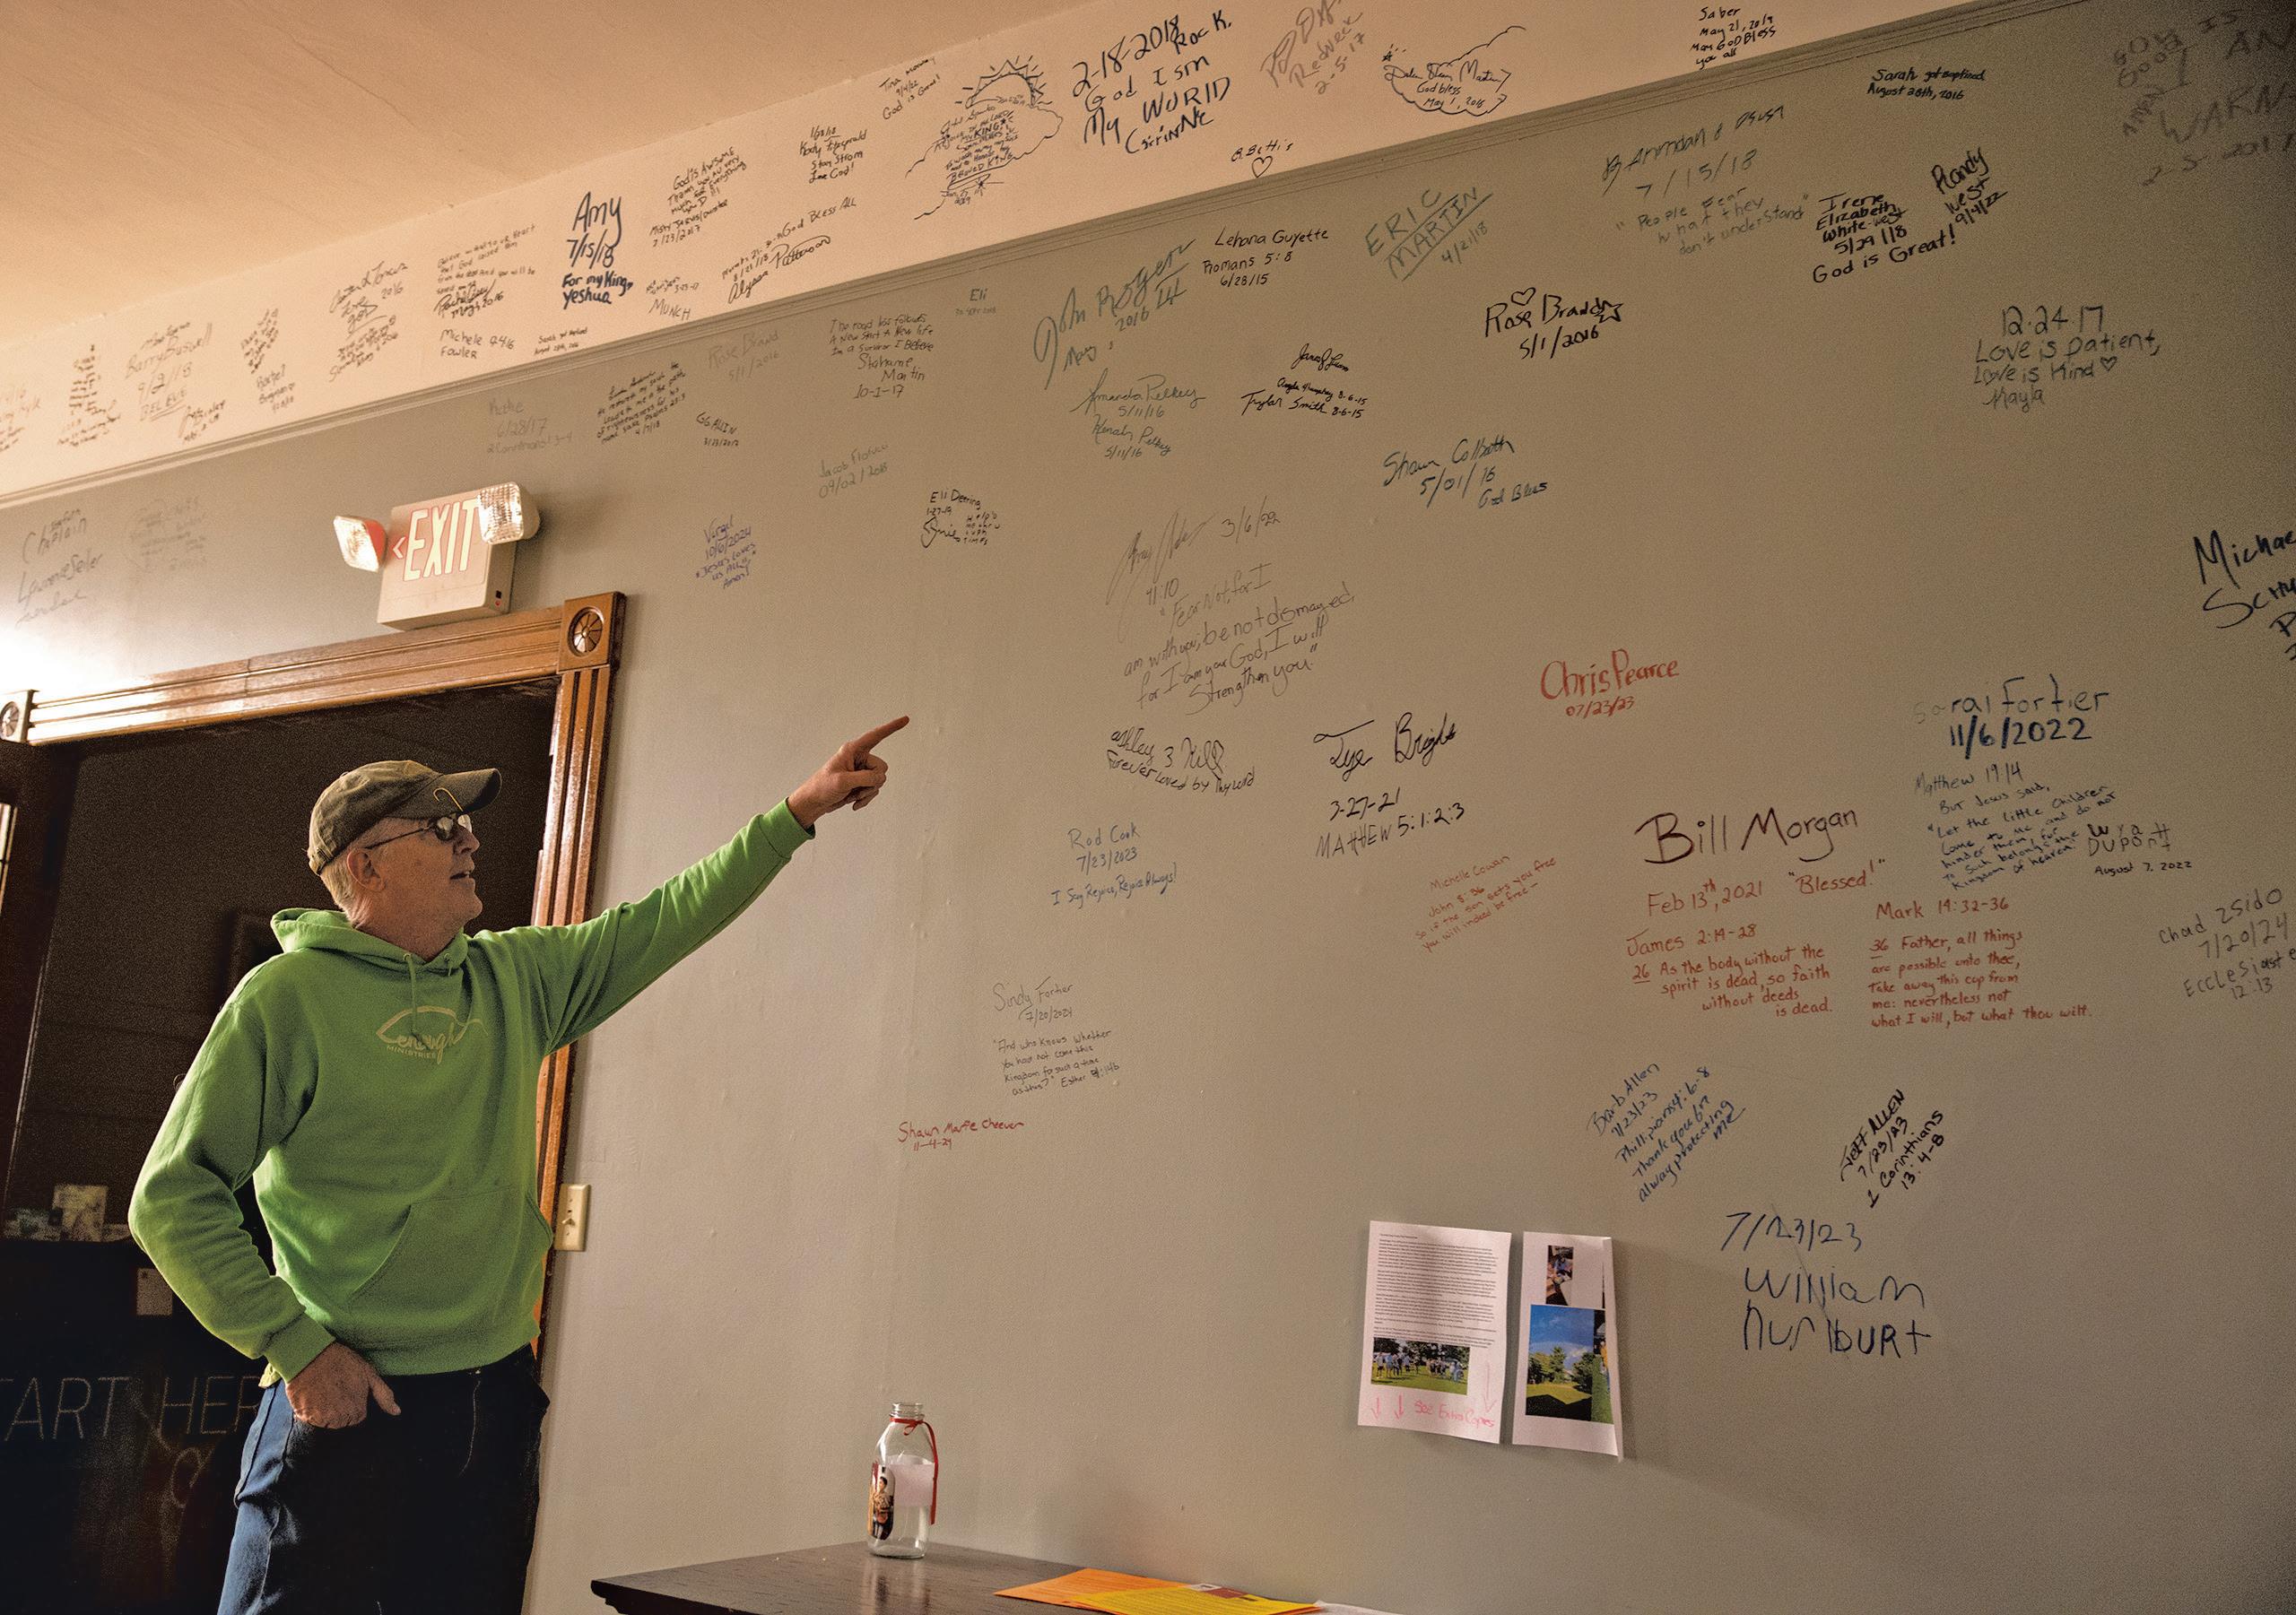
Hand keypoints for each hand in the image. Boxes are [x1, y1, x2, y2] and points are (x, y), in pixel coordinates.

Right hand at [284, 1341, 400, 1427]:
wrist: (311, 1354)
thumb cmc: (342, 1361)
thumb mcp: (368, 1374)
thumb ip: (383, 1395)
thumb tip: (397, 1412)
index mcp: (356, 1410)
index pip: (357, 1416)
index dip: (353, 1401)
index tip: (347, 1388)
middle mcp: (339, 1418)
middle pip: (341, 1421)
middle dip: (339, 1407)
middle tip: (334, 1388)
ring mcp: (320, 1418)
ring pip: (326, 1422)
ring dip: (324, 1411)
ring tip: (323, 1390)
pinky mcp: (303, 1415)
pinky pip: (309, 1420)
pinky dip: (310, 1411)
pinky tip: (312, 1394)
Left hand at [788, 716, 908, 828]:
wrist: (815, 802)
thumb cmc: (822, 786)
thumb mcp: (842, 781)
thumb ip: (865, 778)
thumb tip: (879, 779)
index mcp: (852, 750)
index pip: (876, 736)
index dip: (891, 728)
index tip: (905, 719)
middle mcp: (859, 758)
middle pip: (881, 767)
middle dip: (872, 781)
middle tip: (855, 787)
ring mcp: (861, 771)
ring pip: (879, 780)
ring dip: (867, 792)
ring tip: (850, 794)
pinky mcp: (862, 783)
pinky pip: (874, 790)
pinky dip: (865, 798)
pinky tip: (853, 802)